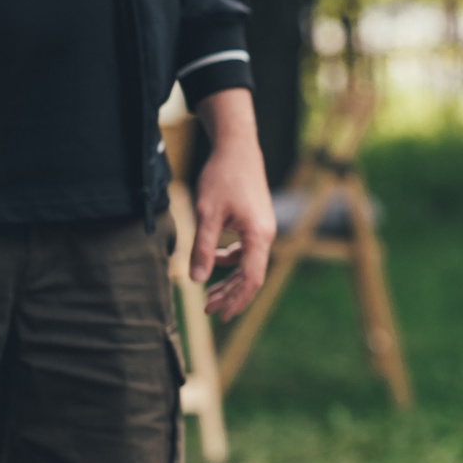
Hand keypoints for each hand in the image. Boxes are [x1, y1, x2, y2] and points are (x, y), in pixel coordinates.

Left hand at [190, 87, 275, 319]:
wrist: (237, 148)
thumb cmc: (222, 177)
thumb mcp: (206, 214)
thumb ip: (203, 248)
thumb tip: (196, 280)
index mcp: (258, 235)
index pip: (252, 278)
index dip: (237, 299)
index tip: (220, 314)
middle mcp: (266, 235)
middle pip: (251, 276)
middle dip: (231, 295)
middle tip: (209, 311)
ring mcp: (263, 229)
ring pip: (248, 265)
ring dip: (229, 281)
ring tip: (209, 295)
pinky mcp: (257, 223)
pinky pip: (247, 251)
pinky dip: (231, 262)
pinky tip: (214, 262)